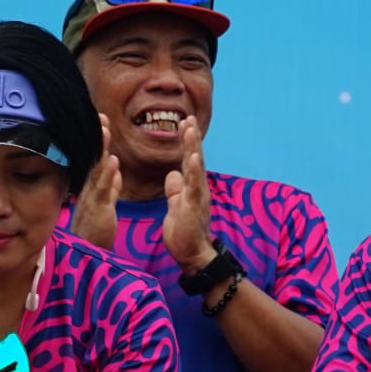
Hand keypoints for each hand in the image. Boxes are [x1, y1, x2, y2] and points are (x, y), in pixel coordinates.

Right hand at [69, 112, 121, 250]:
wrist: (87, 256)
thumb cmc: (95, 234)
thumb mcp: (105, 208)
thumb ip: (111, 190)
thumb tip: (116, 174)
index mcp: (93, 189)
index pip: (98, 161)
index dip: (100, 142)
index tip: (103, 122)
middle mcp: (89, 191)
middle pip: (95, 159)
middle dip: (98, 138)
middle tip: (101, 116)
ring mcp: (92, 199)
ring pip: (97, 170)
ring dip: (101, 149)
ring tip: (105, 129)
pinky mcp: (98, 210)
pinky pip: (103, 190)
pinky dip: (108, 175)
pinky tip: (113, 161)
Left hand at [162, 116, 217, 273]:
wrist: (193, 254)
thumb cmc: (184, 233)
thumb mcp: (175, 206)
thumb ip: (175, 190)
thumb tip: (172, 174)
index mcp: (191, 188)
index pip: (188, 160)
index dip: (187, 142)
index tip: (185, 123)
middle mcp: (197, 188)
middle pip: (195, 158)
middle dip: (192, 137)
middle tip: (189, 117)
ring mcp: (198, 196)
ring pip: (196, 167)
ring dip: (193, 147)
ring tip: (191, 129)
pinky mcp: (195, 207)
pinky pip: (194, 186)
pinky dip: (194, 171)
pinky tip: (193, 158)